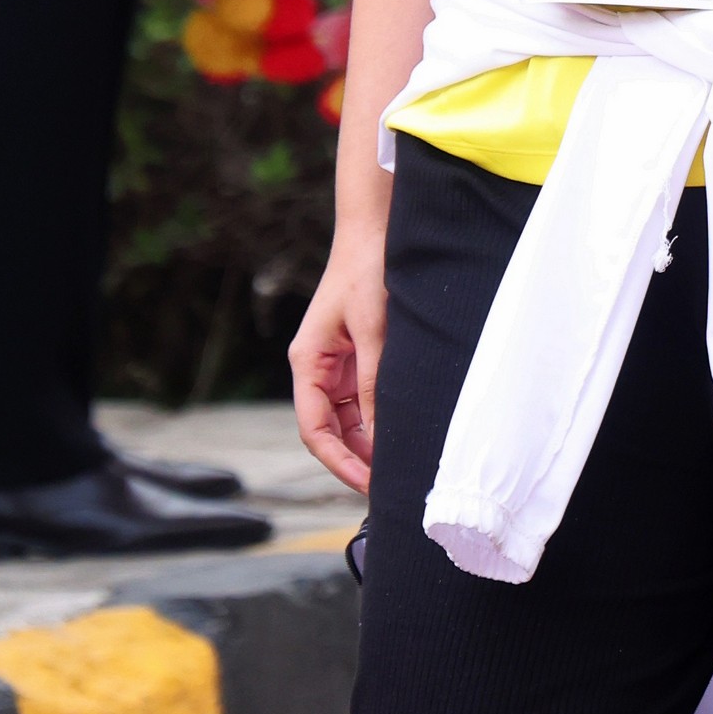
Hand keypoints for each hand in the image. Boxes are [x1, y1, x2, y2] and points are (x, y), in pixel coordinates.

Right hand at [290, 222, 386, 490]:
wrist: (377, 227)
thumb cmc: (367, 270)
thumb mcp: (372, 330)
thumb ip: (373, 381)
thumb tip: (378, 433)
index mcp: (307, 362)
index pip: (314, 429)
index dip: (338, 462)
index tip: (367, 485)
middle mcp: (319, 368)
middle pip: (332, 430)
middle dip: (357, 459)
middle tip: (392, 486)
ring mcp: (339, 363)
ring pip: (351, 418)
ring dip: (371, 442)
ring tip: (402, 466)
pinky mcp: (360, 355)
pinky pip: (367, 398)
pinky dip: (381, 418)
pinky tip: (405, 432)